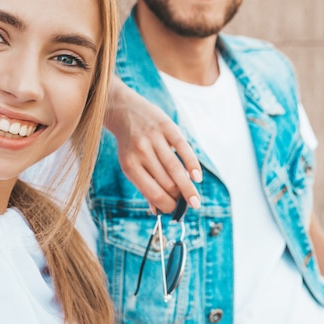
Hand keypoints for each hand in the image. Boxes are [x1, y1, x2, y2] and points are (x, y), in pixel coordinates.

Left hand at [104, 76, 201, 212]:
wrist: (125, 111)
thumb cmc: (130, 144)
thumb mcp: (130, 164)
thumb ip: (144, 186)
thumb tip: (157, 211)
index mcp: (130, 165)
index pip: (153, 192)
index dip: (167, 206)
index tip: (174, 212)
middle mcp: (141, 152)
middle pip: (167, 183)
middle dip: (179, 198)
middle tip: (188, 204)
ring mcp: (154, 139)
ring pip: (176, 169)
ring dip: (188, 188)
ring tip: (196, 200)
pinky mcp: (167, 127)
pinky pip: (184, 149)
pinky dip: (192, 164)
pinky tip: (198, 178)